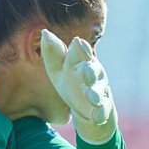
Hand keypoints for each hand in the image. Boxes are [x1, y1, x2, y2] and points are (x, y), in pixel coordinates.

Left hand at [40, 29, 116, 143]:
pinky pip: (103, 110)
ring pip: (99, 91)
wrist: (86, 110)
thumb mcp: (59, 70)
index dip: (81, 49)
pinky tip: (97, 117)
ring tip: (91, 98)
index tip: (77, 43)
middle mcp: (95, 75)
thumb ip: (53, 53)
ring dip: (95, 94)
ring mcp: (100, 91)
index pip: (81, 53)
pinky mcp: (103, 108)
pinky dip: (101, 113)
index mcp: (83, 62)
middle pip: (93, 70)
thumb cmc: (72, 83)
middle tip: (85, 72)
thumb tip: (45, 32)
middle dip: (90, 71)